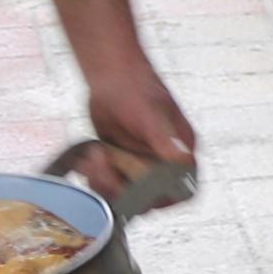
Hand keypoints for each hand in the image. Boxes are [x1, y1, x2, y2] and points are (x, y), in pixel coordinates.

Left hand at [78, 48, 200, 200]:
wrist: (109, 75)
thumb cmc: (136, 88)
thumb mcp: (151, 115)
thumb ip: (165, 142)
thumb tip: (184, 164)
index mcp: (180, 151)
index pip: (183, 189)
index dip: (163, 198)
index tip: (138, 194)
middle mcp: (162, 162)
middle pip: (149, 198)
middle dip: (123, 188)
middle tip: (103, 168)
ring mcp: (139, 165)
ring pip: (126, 195)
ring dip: (105, 184)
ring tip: (93, 159)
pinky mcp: (119, 164)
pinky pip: (110, 185)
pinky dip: (96, 179)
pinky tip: (88, 161)